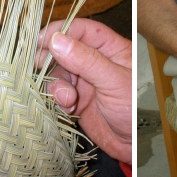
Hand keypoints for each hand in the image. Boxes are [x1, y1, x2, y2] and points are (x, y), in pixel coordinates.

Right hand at [37, 19, 131, 163]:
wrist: (133, 146)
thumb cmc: (133, 110)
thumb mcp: (114, 82)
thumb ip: (86, 61)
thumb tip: (57, 40)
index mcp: (109, 49)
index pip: (81, 29)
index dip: (61, 31)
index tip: (43, 40)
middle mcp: (94, 63)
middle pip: (64, 51)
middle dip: (53, 61)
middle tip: (42, 69)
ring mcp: (84, 82)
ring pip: (58, 74)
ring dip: (56, 85)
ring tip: (66, 100)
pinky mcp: (76, 102)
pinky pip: (58, 94)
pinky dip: (57, 101)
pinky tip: (67, 110)